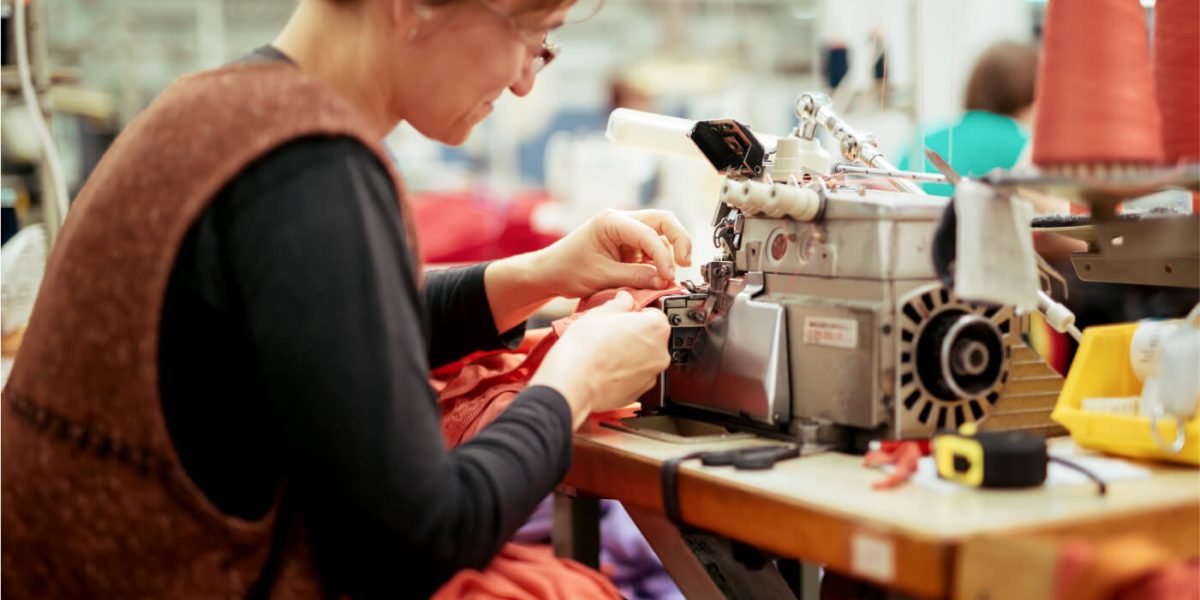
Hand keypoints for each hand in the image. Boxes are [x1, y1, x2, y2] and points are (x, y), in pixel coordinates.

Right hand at [529, 291, 669, 427]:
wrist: (574, 382)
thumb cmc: (586, 347)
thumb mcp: (600, 314)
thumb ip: (619, 304)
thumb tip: (624, 299)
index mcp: (656, 327)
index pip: (654, 313)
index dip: (636, 314)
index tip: (623, 317)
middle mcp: (660, 352)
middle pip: (651, 338)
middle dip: (635, 335)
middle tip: (611, 335)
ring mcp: (651, 375)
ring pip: (644, 359)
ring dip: (631, 355)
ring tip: (606, 353)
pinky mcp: (640, 392)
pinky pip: (636, 377)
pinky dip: (625, 373)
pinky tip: (607, 368)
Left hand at [534, 209, 692, 297]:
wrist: (550, 273)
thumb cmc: (567, 269)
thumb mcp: (603, 276)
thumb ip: (636, 277)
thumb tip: (664, 280)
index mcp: (612, 221)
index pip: (649, 234)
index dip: (663, 256)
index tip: (668, 276)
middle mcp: (622, 221)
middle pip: (664, 221)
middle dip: (679, 240)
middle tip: (685, 264)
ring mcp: (627, 232)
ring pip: (662, 234)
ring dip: (669, 253)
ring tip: (667, 276)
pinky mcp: (629, 246)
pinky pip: (653, 249)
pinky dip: (660, 261)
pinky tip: (658, 276)